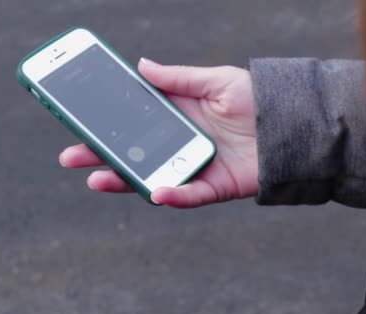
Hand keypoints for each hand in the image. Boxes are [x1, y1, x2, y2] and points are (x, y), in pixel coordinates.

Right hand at [59, 58, 258, 207]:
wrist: (293, 122)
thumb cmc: (257, 98)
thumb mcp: (215, 81)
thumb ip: (180, 79)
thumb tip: (142, 66)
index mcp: (180, 116)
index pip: (135, 122)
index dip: (109, 124)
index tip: (80, 122)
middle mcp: (182, 143)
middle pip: (135, 152)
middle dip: (103, 156)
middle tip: (72, 157)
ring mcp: (196, 166)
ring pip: (154, 177)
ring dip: (126, 180)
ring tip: (98, 179)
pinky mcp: (215, 186)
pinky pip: (190, 194)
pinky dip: (174, 195)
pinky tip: (156, 191)